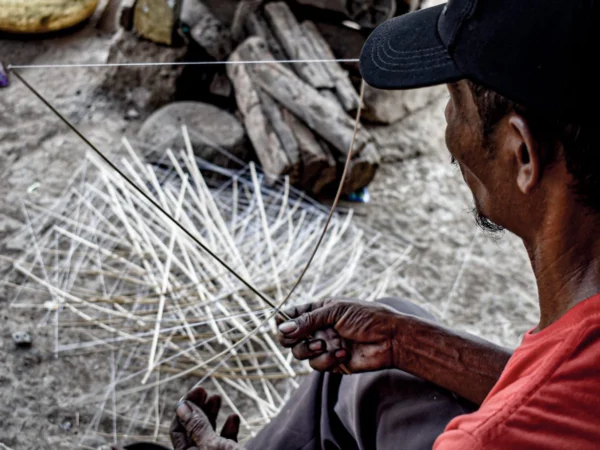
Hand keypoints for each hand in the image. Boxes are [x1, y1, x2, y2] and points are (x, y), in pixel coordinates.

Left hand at [171, 387, 242, 449]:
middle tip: (204, 390)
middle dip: (198, 407)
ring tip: (216, 397)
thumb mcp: (210, 443)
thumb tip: (182, 407)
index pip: (177, 429)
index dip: (185, 408)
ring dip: (212, 413)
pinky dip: (228, 428)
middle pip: (193, 428)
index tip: (196, 391)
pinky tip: (233, 417)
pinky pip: (223, 440)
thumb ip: (197, 426)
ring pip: (208, 432)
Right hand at [277, 298, 400, 372]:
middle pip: (289, 337)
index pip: (292, 315)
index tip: (281, 325)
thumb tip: (282, 328)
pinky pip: (317, 365)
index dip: (283, 320)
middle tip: (297, 338)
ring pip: (300, 353)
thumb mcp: (336, 311)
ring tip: (324, 344)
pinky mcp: (332, 362)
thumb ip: (308, 320)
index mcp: (319, 311)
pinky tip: (343, 353)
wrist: (391, 340)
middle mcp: (318, 328)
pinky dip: (327, 360)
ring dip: (309, 350)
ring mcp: (324, 346)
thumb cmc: (367, 318)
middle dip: (292, 339)